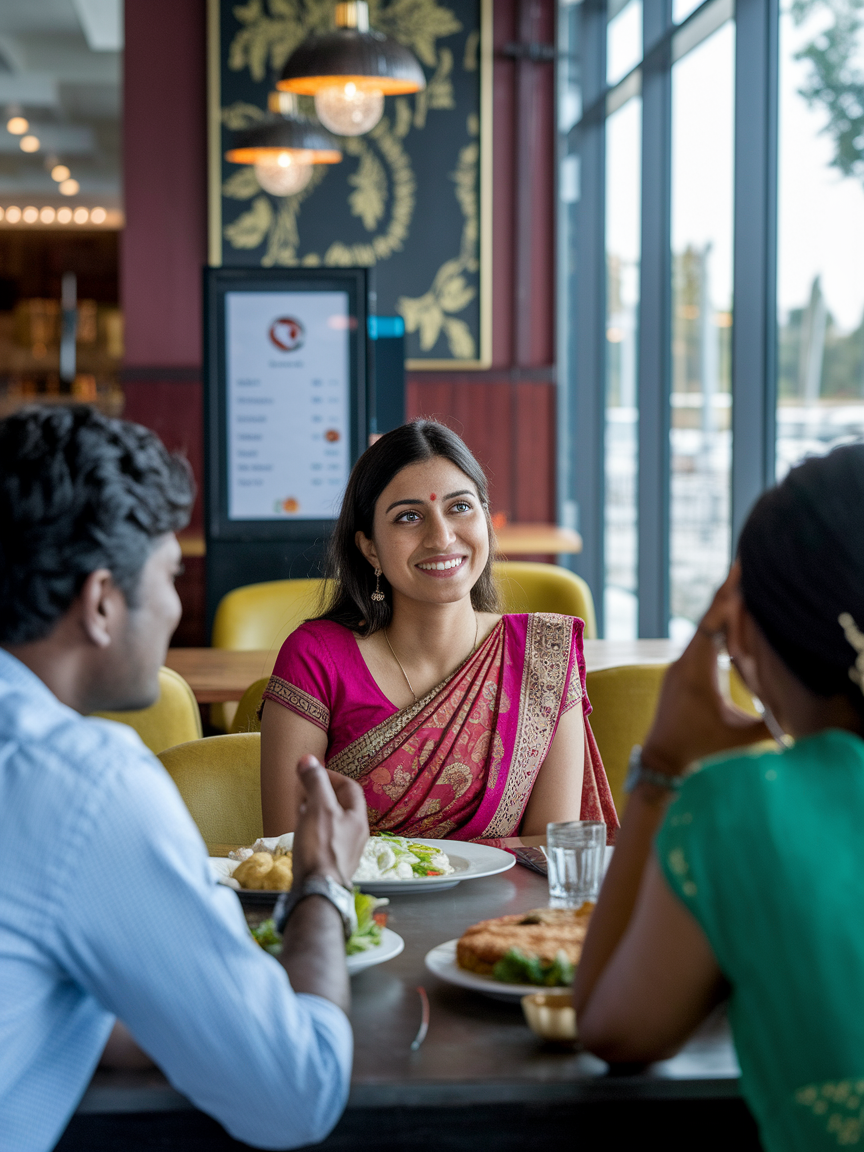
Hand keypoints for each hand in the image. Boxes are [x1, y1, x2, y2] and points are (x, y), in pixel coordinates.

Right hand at [291, 756, 368, 888]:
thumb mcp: (318, 808)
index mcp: (358, 818)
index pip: (350, 787)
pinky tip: (301, 833)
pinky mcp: (332, 864)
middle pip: (341, 806)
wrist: (318, 892)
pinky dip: (313, 829)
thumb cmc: (320, 848)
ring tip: (300, 809)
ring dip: (317, 812)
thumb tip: (309, 759)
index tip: (313, 773)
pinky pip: (325, 839)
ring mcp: (345, 851)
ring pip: (332, 823)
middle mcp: (356, 835)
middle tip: (304, 790)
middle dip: (323, 794)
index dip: (332, 776)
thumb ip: (315, 782)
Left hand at [641, 567, 770, 776]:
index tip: (738, 574)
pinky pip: (699, 641)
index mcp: (696, 673)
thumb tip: (805, 714)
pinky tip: (730, 613)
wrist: (662, 757)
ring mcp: (679, 665)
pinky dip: (716, 626)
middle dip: (727, 593)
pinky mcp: (680, 670)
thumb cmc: (703, 750)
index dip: (726, 601)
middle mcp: (684, 662)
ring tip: (740, 582)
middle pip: (707, 619)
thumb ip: (773, 724)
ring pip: (703, 629)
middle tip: (743, 564)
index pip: (711, 626)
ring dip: (722, 609)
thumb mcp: (742, 738)